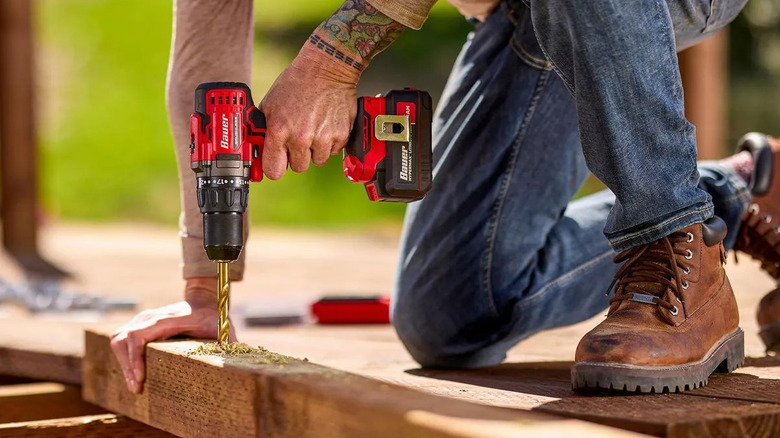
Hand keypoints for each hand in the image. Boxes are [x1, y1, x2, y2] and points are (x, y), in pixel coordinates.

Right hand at [109, 277, 233, 393]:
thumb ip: (228, 343)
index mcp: (168, 318)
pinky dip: (124, 358)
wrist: (203, 299)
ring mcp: (142, 319)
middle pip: (123, 340)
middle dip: (127, 366)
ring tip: (135, 385)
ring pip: (118, 340)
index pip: (139, 335)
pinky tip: (134, 374)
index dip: (135, 358)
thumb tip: (235, 360)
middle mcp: (150, 317)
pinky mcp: (139, 324)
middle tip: (137, 388)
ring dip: (123, 363)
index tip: (141, 378)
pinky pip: (121, 340)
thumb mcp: (222, 328)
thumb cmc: (213, 316)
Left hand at [259, 42, 358, 179]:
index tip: (277, 163)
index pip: (274, 170)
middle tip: (298, 139)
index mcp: (280, 131)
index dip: (275, 167)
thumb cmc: (297, 83)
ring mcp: (323, 138)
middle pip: (298, 167)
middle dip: (297, 156)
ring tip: (313, 129)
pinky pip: (333, 151)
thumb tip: (258, 148)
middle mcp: (301, 138)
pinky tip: (325, 125)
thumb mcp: (270, 104)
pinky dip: (330, 142)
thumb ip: (265, 129)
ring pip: (317, 161)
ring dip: (315, 150)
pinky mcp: (341, 135)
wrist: (326, 69)